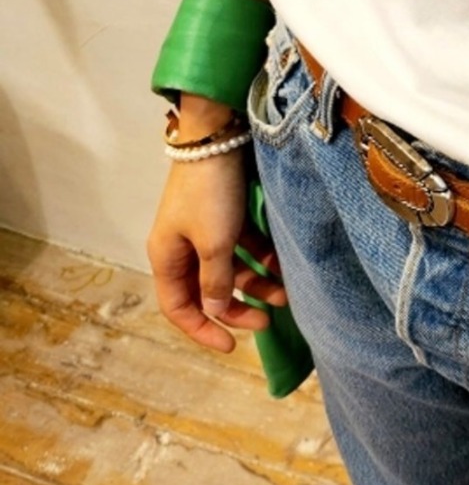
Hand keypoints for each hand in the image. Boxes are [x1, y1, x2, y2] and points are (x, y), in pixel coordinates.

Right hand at [146, 152, 288, 352]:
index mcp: (167, 257)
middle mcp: (182, 246)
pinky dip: (261, 259)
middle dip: (237, 308)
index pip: (178, 307)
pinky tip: (283, 265)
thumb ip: (215, 280)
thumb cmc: (210, 192)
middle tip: (267, 321)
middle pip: (207, 291)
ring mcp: (205, 230)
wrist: (219, 137)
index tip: (232, 347)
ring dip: (256, 284)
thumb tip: (214, 311)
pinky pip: (244, 248)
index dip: (202, 330)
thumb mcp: (214, 242)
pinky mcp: (226, 214)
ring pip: (230, 270)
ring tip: (286, 293)